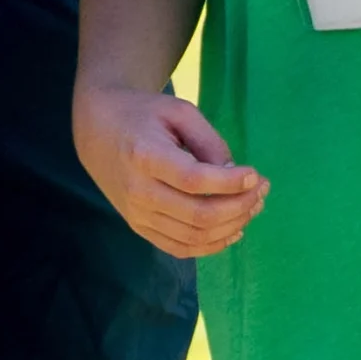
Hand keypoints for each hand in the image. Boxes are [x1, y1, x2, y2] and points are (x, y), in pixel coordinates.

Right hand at [73, 84, 268, 256]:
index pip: (193, 180)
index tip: (255, 174)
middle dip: (239, 206)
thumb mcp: (177, 111)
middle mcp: (138, 191)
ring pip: (193, 237)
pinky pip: (180, 248)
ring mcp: (137, 214)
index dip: (229, 182)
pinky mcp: (139, 227)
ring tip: (253, 207)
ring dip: (231, 226)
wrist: (98, 129)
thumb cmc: (143, 113)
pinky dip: (211, 246)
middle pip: (198, 214)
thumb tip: (235, 175)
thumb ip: (208, 140)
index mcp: (145, 155)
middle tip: (262, 190)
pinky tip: (233, 230)